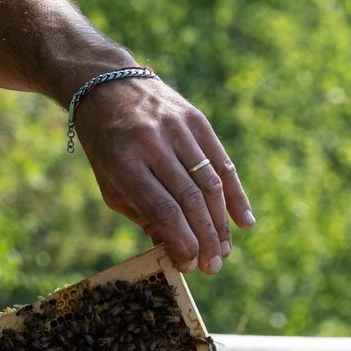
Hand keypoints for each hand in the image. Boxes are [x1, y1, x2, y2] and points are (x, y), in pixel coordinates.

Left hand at [71, 75, 254, 274]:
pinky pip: (222, 161)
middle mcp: (153, 143)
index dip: (182, 242)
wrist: (106, 84)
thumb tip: (177, 250)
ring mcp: (177, 128)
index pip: (163, 210)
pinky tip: (244, 221)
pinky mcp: (197, 119)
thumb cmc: (106, 143)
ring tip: (224, 251)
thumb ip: (142, 214)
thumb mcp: (110, 181)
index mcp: (125, 162)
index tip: (190, 266)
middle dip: (205, 239)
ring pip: (210, 184)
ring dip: (221, 223)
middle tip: (212, 267)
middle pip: (191, 200)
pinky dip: (236, 194)